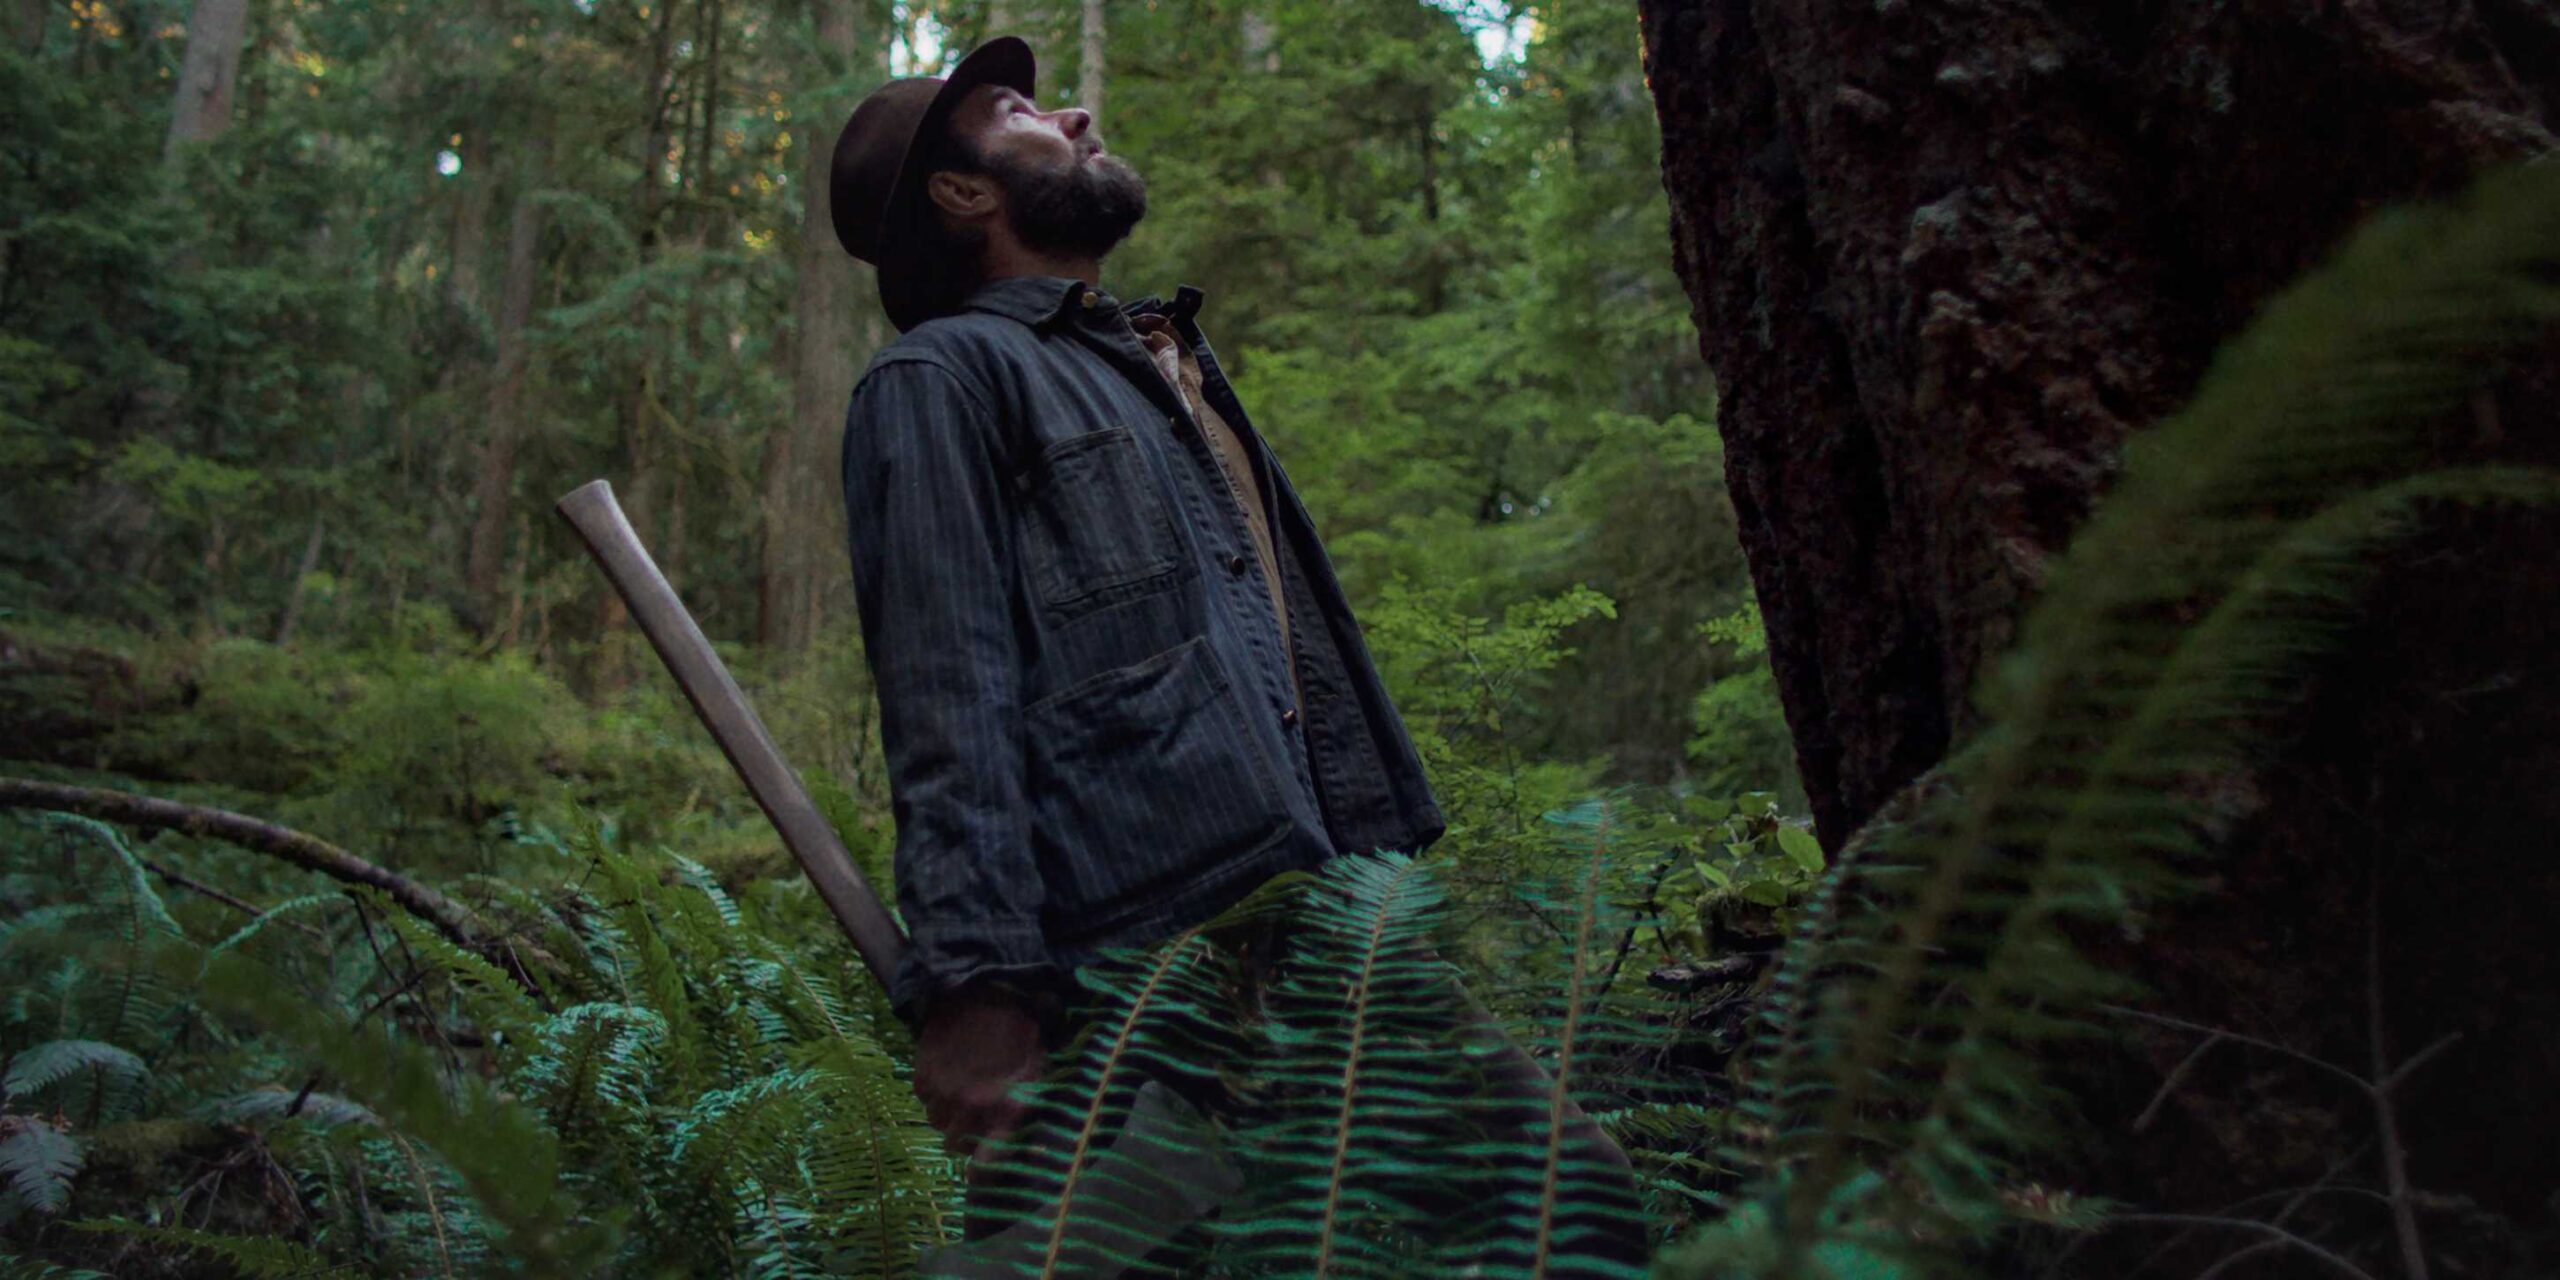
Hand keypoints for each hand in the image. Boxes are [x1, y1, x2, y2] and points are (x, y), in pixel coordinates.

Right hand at [912, 978, 1047, 1161]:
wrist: (981, 985)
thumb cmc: (1021, 1027)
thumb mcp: (1040, 1067)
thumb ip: (1030, 1107)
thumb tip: (1032, 1150)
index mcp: (1006, 1106)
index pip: (987, 1163)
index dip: (984, 1170)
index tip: (982, 1168)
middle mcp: (972, 1106)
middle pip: (955, 1147)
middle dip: (966, 1135)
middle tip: (977, 1115)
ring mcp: (943, 1092)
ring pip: (938, 1123)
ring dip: (949, 1113)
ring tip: (963, 1088)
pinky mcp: (923, 1075)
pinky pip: (924, 1099)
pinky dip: (934, 1092)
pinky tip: (949, 1071)